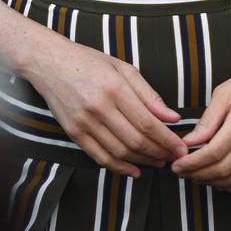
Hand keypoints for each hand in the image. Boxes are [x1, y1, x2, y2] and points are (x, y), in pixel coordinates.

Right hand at [26, 34, 188, 176]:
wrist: (49, 62)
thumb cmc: (89, 61)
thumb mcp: (122, 68)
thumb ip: (149, 94)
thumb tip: (172, 117)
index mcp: (114, 87)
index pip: (147, 122)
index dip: (167, 139)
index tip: (181, 146)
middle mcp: (98, 106)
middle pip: (136, 140)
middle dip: (159, 152)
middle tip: (174, 157)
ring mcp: (84, 122)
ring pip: (120, 151)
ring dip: (143, 161)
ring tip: (158, 162)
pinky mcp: (73, 132)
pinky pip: (100, 157)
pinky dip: (120, 167)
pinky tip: (134, 169)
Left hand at [171, 51, 230, 191]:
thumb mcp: (226, 90)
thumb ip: (208, 119)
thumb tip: (189, 142)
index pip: (215, 152)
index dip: (193, 163)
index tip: (177, 164)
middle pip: (225, 169)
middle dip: (198, 175)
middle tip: (182, 172)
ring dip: (215, 183)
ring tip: (197, 176)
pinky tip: (220, 179)